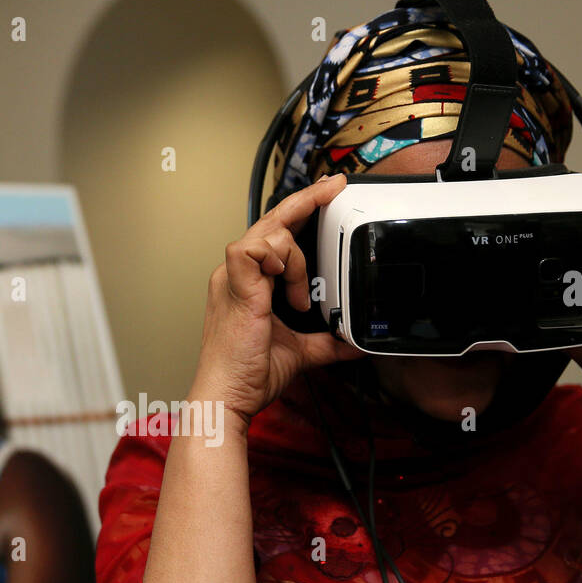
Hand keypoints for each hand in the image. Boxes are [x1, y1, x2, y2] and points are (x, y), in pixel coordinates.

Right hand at [194, 173, 361, 423]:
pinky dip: (278, 260)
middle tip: (334, 186)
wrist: (228, 396)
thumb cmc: (248, 376)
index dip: (300, 212)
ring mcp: (233, 277)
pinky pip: (256, 247)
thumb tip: (353, 341)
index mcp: (248, 283)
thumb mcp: (300, 352)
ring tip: (298, 298)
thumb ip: (326, 342)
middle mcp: (237, 274)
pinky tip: (284, 287)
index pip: (276, 235)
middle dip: (306, 200)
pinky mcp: (234, 284)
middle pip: (272, 220)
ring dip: (294, 258)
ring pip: (270, 232)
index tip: (327, 197)